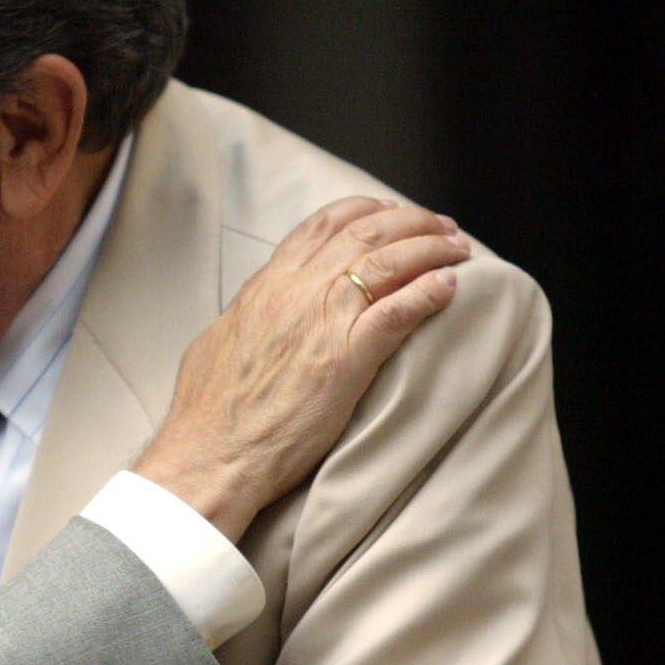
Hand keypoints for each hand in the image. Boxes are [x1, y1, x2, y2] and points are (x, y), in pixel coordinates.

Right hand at [134, 197, 466, 539]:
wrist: (210, 453)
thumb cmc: (208, 412)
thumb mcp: (220, 341)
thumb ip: (249, 315)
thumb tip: (259, 307)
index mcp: (266, 287)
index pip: (322, 225)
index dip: (365, 210)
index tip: (390, 212)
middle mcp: (296, 293)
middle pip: (365, 232)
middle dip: (411, 221)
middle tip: (440, 226)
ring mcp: (322, 323)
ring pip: (388, 262)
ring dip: (431, 249)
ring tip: (457, 250)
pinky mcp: (345, 360)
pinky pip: (397, 312)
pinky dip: (428, 292)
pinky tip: (449, 287)